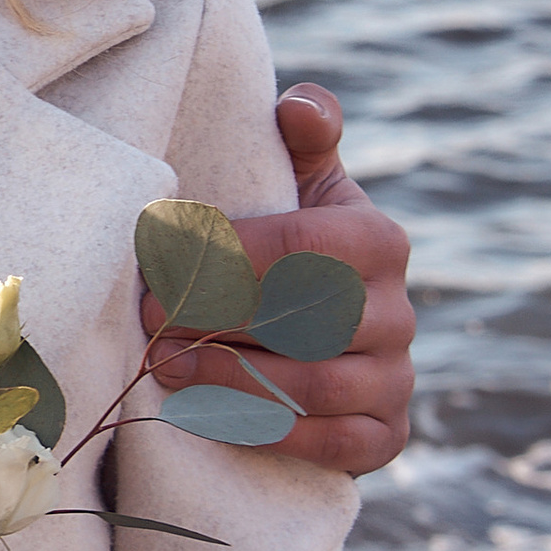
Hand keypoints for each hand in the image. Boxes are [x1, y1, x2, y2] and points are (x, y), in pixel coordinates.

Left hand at [144, 82, 415, 478]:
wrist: (319, 336)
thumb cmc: (293, 246)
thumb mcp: (302, 184)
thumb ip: (303, 136)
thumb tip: (300, 105)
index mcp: (379, 241)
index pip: (303, 246)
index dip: (229, 256)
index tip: (163, 262)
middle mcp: (400, 312)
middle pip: (307, 319)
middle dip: (219, 319)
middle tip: (150, 321)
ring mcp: (398, 378)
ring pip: (318, 386)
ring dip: (232, 378)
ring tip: (165, 366)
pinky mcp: (385, 434)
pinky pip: (338, 444)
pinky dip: (271, 433)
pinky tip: (208, 415)